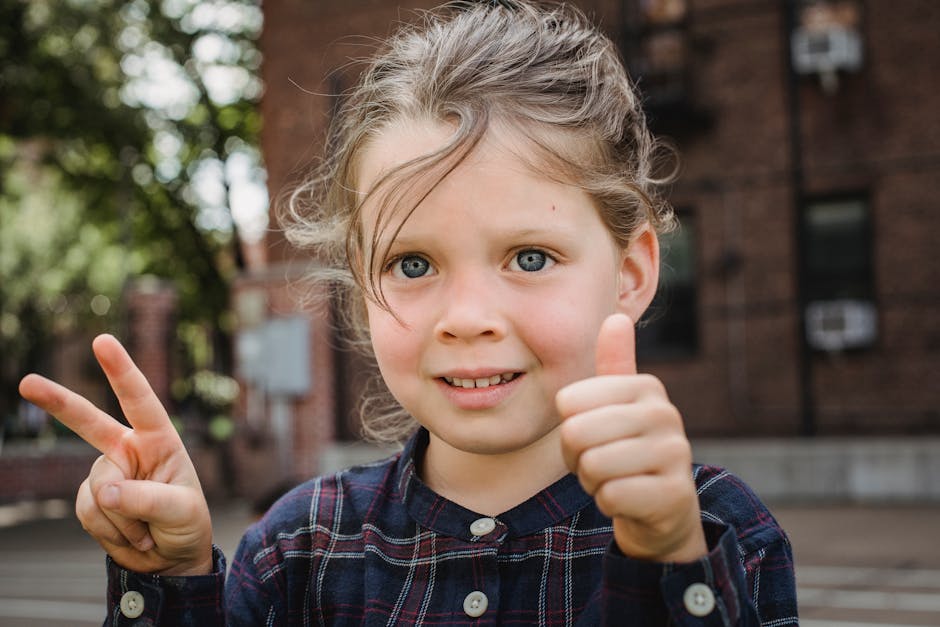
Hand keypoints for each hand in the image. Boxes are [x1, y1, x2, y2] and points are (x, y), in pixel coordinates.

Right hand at [19, 334, 212, 575]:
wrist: (170, 558)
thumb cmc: (187, 523)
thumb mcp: (181, 511)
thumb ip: (147, 498)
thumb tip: (107, 491)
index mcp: (159, 440)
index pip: (140, 401)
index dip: (121, 371)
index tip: (102, 341)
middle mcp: (129, 450)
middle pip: (88, 423)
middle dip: (57, 402)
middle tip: (27, 383)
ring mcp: (107, 474)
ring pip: (98, 488)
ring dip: (122, 517)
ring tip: (147, 529)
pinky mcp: (91, 498)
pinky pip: (88, 511)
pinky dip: (110, 530)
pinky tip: (131, 536)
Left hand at [556, 313, 706, 562]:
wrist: (662, 509)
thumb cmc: (626, 449)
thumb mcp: (617, 405)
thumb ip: (614, 363)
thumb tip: (615, 317)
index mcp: (646, 386)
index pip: (568, 402)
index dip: (568, 427)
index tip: (593, 435)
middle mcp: (666, 414)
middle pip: (576, 433)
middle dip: (577, 458)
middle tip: (601, 463)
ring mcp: (675, 454)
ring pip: (593, 466)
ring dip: (593, 482)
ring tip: (616, 478)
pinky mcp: (674, 494)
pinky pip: (611, 497)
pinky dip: (609, 504)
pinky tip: (629, 499)